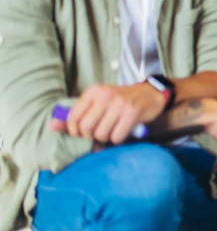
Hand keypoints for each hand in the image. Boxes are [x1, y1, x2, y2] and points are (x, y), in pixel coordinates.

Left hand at [51, 83, 166, 143]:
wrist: (150, 94)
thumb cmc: (120, 101)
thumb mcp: (97, 102)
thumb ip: (75, 115)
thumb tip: (51, 127)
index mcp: (93, 91)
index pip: (73, 118)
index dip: (75, 131)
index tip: (84, 132)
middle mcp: (105, 95)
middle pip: (86, 128)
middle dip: (90, 136)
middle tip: (98, 134)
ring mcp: (119, 103)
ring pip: (101, 134)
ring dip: (105, 138)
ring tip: (111, 132)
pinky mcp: (132, 112)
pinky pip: (116, 136)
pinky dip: (118, 139)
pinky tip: (122, 132)